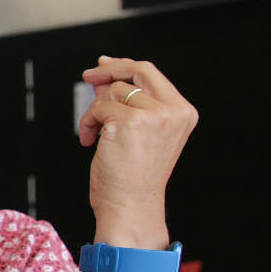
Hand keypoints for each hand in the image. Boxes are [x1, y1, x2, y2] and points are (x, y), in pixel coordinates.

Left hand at [77, 56, 198, 246]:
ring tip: (94, 134)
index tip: (104, 65)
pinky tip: (89, 141)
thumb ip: (125, 101)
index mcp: (182, 112)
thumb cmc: (132, 176)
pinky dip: (88, 122)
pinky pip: (99, 107)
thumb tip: (104, 76)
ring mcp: (153, 115)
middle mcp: (173, 111)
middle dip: (109, 69)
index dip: (125, 66)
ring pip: (113, 91)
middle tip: (88, 75)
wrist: (130, 206)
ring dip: (95, 110)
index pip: (152, 74)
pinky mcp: (129, 121)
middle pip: (138, 70)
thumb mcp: (135, 131)